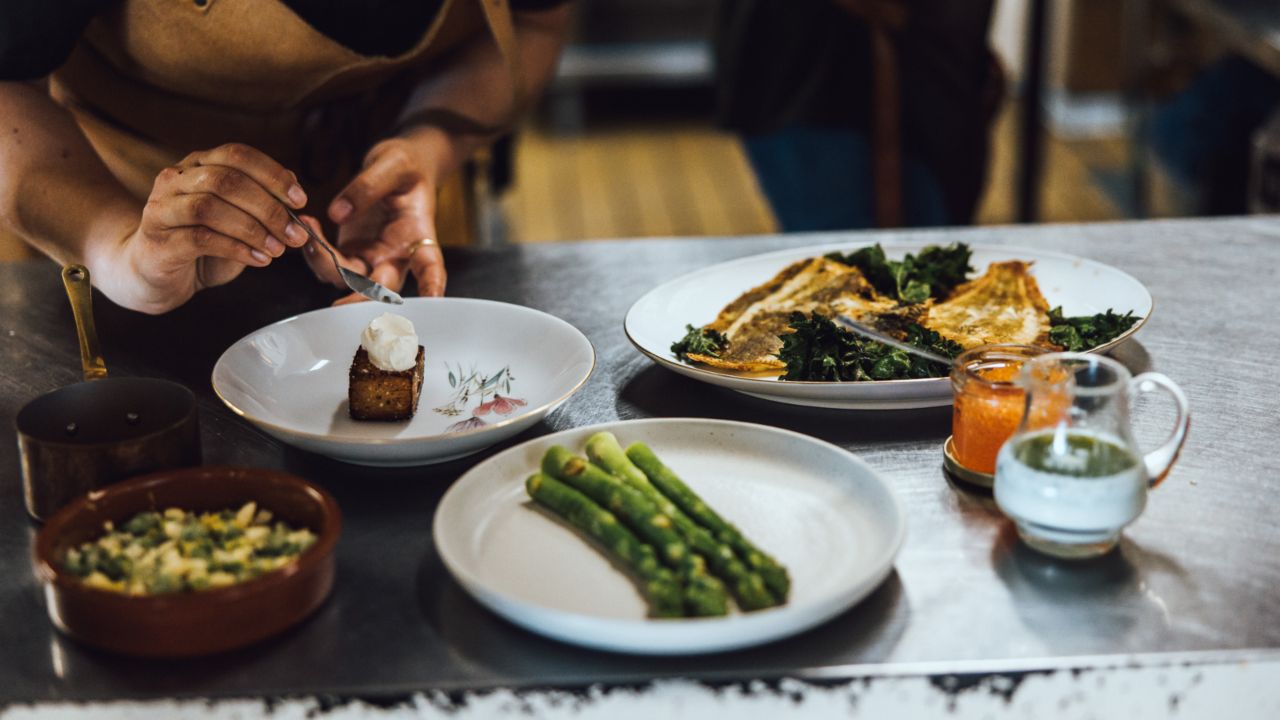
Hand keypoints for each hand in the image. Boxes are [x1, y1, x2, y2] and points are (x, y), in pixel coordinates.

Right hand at [118, 143, 309, 312]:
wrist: (154, 274)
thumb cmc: (201, 244)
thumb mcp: (238, 220)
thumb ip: (262, 201)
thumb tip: (295, 186)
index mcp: (199, 165)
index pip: (237, 155)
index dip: (273, 175)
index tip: (300, 200)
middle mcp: (176, 179)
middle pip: (227, 180)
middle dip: (269, 207)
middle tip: (295, 233)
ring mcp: (162, 208)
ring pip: (210, 207)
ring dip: (253, 229)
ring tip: (278, 250)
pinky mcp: (157, 239)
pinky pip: (200, 238)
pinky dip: (236, 248)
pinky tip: (259, 259)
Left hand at [309, 126, 451, 303]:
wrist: (397, 168)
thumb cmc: (405, 167)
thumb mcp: (393, 163)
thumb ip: (368, 185)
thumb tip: (338, 214)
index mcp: (418, 235)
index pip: (429, 263)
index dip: (432, 282)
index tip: (432, 297)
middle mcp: (397, 255)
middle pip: (382, 286)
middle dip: (360, 298)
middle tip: (339, 307)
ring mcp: (372, 257)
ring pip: (349, 279)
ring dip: (325, 264)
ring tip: (308, 230)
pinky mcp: (351, 253)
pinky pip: (330, 264)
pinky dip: (314, 251)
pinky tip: (308, 225)